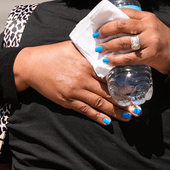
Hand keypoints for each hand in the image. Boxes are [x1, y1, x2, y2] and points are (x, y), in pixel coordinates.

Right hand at [13, 42, 138, 125]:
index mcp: (87, 64)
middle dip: (124, 102)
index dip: (124, 85)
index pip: (109, 76)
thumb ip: (91, 51)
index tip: (136, 90)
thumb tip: (107, 49)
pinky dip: (97, 116)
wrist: (32, 65)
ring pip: (99, 104)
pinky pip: (85, 110)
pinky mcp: (67, 100)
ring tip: (128, 117)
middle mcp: (82, 79)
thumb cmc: (54, 54)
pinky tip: (107, 121)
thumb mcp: (74, 48)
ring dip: (115, 112)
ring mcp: (74, 91)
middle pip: (108, 93)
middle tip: (138, 109)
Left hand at [95, 9, 169, 74]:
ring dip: (108, 45)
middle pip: (121, 25)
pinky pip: (129, 57)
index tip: (100, 23)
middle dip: (105, 30)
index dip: (110, 18)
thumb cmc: (163, 40)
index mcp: (147, 17)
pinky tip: (109, 60)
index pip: (125, 12)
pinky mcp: (150, 55)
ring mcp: (150, 40)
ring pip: (123, 42)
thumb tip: (113, 26)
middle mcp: (148, 26)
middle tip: (97, 35)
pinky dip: (116, 59)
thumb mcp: (151, 27)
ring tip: (101, 48)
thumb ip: (136, 24)